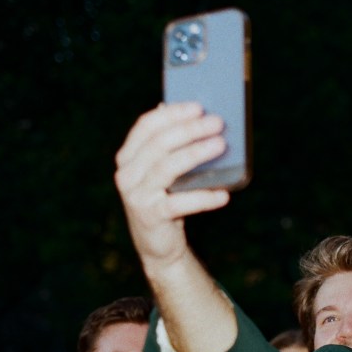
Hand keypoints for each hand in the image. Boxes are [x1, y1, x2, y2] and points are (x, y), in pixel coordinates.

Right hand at [114, 103, 230, 270]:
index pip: (146, 126)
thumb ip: (174, 148)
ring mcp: (136, 195)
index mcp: (128, 156)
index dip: (173, 114)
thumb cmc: (168, 199)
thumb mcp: (166, 173)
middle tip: (217, 123)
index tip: (199, 107)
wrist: (159, 244)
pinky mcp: (151, 216)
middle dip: (190, 130)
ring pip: (168, 168)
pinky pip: (181, 203)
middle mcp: (127, 174)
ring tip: (221, 145)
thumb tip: (201, 120)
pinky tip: (224, 194)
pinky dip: (204, 198)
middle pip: (159, 144)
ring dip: (196, 153)